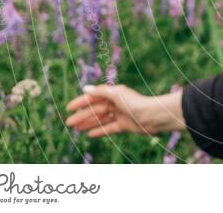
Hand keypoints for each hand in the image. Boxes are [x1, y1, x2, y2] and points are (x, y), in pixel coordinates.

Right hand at [65, 84, 185, 137]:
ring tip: (76, 129)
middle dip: (82, 115)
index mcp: (114, 93)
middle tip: (68, 123)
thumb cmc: (135, 103)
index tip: (69, 108)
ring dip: (88, 123)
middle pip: (96, 109)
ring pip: (101, 119)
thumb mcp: (116, 94)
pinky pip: (109, 128)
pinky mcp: (124, 125)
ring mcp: (120, 114)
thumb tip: (86, 88)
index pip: (93, 97)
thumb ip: (101, 91)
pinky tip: (89, 134)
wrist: (153, 116)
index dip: (81, 102)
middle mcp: (116, 103)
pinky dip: (100, 130)